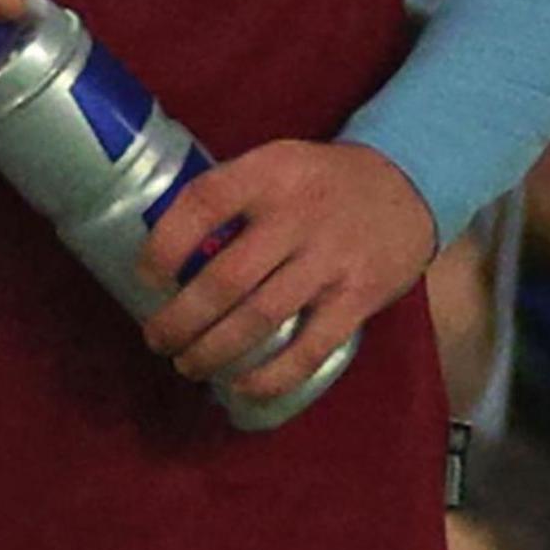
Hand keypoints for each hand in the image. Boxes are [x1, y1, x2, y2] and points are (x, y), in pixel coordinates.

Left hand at [137, 139, 434, 400]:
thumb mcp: (273, 162)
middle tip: (156, 339)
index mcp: (267, 174)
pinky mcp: (359, 298)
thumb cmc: (318, 180)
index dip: (166, 243)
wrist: (405, 186)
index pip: (204, 203)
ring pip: (261, 317)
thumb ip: (230, 195)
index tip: (144, 276)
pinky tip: (241, 386)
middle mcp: (296, 217)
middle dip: (181, 318)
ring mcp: (330, 261)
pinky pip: (310, 346)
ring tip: (187, 364)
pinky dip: (272, 373)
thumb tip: (163, 244)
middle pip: (226, 278)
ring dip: (215, 350)